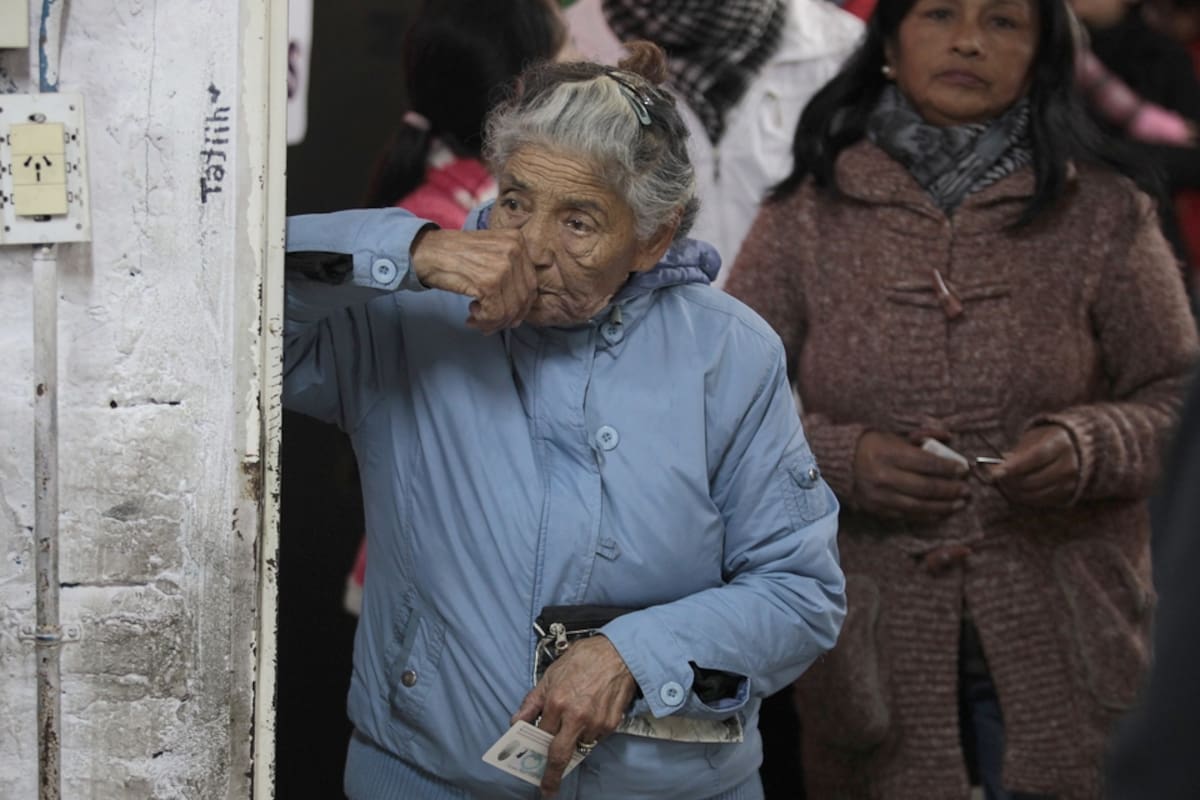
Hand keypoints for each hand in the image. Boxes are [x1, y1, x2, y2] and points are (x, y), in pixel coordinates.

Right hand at [409, 228, 537, 333]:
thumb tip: (522, 308)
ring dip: (493, 322)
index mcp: (517, 240)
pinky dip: (484, 321)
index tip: (505, 315)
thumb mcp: (490, 251)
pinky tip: (471, 313)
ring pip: (510, 310)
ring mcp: (503, 266)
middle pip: (524, 299)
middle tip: (488, 323)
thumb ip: (511, 270)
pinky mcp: (488, 282)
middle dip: (507, 317)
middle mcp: (514, 250)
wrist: (426, 251)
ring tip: (476, 319)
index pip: (531, 284)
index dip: (519, 306)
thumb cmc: (454, 255)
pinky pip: (495, 314)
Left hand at [511, 635, 635, 797]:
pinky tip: (590, 714)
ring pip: (579, 746)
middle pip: (560, 756)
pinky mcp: (611, 724)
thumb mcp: (550, 675)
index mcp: (557, 702)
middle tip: (547, 789)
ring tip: (576, 723)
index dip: (533, 750)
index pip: (540, 736)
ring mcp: (596, 723)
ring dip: (574, 742)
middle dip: (551, 776)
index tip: (531, 764)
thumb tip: (517, 722)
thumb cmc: (584, 659)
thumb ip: (532, 702)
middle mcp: (576, 716)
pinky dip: (590, 733)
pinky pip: (596, 738)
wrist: (618, 652)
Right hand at [852, 431, 970, 519]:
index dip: (948, 468)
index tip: (963, 469)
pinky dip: (926, 515)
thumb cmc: (872, 446)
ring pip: (918, 506)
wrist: (841, 463)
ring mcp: (879, 496)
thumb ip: (921, 437)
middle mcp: (883, 476)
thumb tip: (948, 438)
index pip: (926, 463)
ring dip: (942, 506)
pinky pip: (906, 515)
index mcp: (888, 453)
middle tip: (966, 489)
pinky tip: (939, 512)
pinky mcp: (877, 509)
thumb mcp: (893, 436)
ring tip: (958, 504)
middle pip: (925, 487)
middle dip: (950, 489)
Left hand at [985, 425, 1078, 506]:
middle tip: (993, 476)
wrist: (1076, 448)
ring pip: (1033, 494)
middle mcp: (1069, 464)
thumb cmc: (1047, 440)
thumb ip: (1016, 454)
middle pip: (1033, 480)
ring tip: (1003, 481)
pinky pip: (1039, 501)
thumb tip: (994, 470)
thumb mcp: (1033, 438)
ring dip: (1013, 491)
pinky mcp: (1067, 495)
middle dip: (1008, 480)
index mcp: (1061, 443)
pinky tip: (1015, 488)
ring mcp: (1070, 482)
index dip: (1013, 467)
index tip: (993, 473)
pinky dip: (1023, 496)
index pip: (1035, 457)